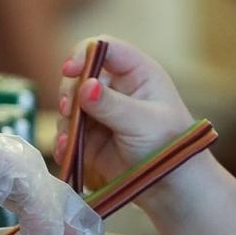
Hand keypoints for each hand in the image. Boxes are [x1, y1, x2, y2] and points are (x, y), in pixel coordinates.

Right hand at [54, 36, 196, 190]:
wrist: (172, 186)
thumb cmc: (170, 146)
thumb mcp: (143, 122)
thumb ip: (112, 105)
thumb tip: (84, 86)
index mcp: (137, 73)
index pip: (104, 48)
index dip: (84, 54)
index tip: (70, 71)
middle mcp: (117, 87)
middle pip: (79, 74)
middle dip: (70, 91)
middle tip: (69, 110)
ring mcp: (101, 111)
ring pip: (70, 103)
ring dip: (65, 119)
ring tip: (68, 139)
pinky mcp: (90, 136)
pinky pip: (68, 131)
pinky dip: (63, 140)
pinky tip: (65, 151)